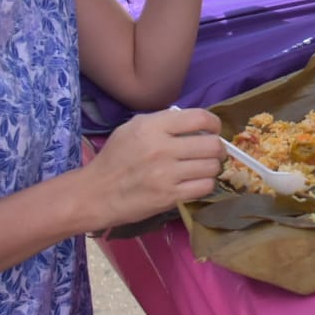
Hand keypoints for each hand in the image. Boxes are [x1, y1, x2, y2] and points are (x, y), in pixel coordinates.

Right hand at [82, 107, 222, 229]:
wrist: (96, 193)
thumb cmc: (115, 158)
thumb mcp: (132, 128)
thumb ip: (163, 121)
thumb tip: (194, 122)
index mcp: (152, 126)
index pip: (199, 118)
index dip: (214, 123)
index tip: (213, 129)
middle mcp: (162, 148)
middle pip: (211, 144)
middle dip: (218, 148)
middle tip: (213, 152)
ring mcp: (166, 174)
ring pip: (211, 167)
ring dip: (212, 167)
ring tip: (204, 167)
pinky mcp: (169, 197)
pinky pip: (204, 187)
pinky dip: (205, 183)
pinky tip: (196, 182)